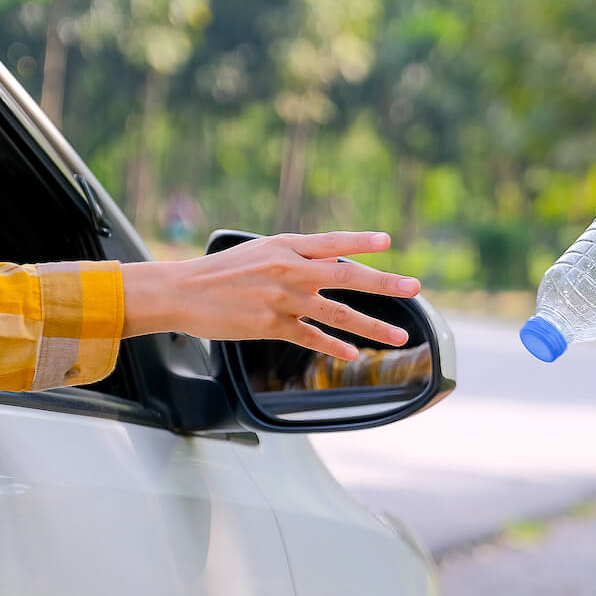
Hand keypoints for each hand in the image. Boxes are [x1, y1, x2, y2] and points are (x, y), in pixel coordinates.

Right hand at [121, 231, 421, 359]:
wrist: (182, 291)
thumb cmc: (220, 272)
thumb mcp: (259, 251)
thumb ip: (294, 257)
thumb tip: (328, 264)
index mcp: (285, 246)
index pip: (331, 241)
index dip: (361, 241)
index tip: (388, 242)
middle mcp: (288, 270)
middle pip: (346, 276)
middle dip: (385, 283)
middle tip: (414, 288)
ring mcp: (282, 299)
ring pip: (337, 313)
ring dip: (372, 326)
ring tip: (398, 337)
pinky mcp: (271, 325)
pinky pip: (312, 337)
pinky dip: (334, 346)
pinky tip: (353, 354)